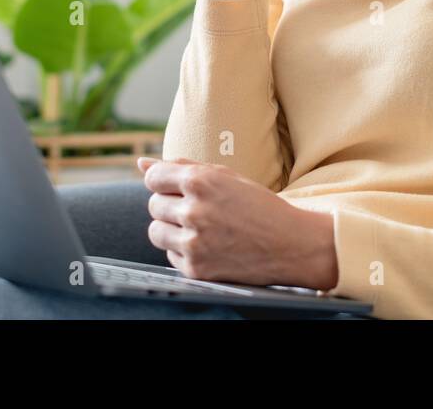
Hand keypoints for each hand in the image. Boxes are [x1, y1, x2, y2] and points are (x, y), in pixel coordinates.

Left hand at [136, 156, 337, 289]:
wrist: (291, 244)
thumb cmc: (258, 205)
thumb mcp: (225, 176)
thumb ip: (181, 167)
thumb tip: (141, 164)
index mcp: (201, 181)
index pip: (153, 178)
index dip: (163, 182)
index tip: (175, 188)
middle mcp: (194, 211)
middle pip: (154, 205)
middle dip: (170, 205)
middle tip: (197, 209)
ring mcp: (194, 242)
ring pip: (155, 231)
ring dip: (171, 228)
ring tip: (197, 227)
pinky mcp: (196, 268)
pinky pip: (170, 255)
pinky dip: (183, 250)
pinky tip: (207, 244)